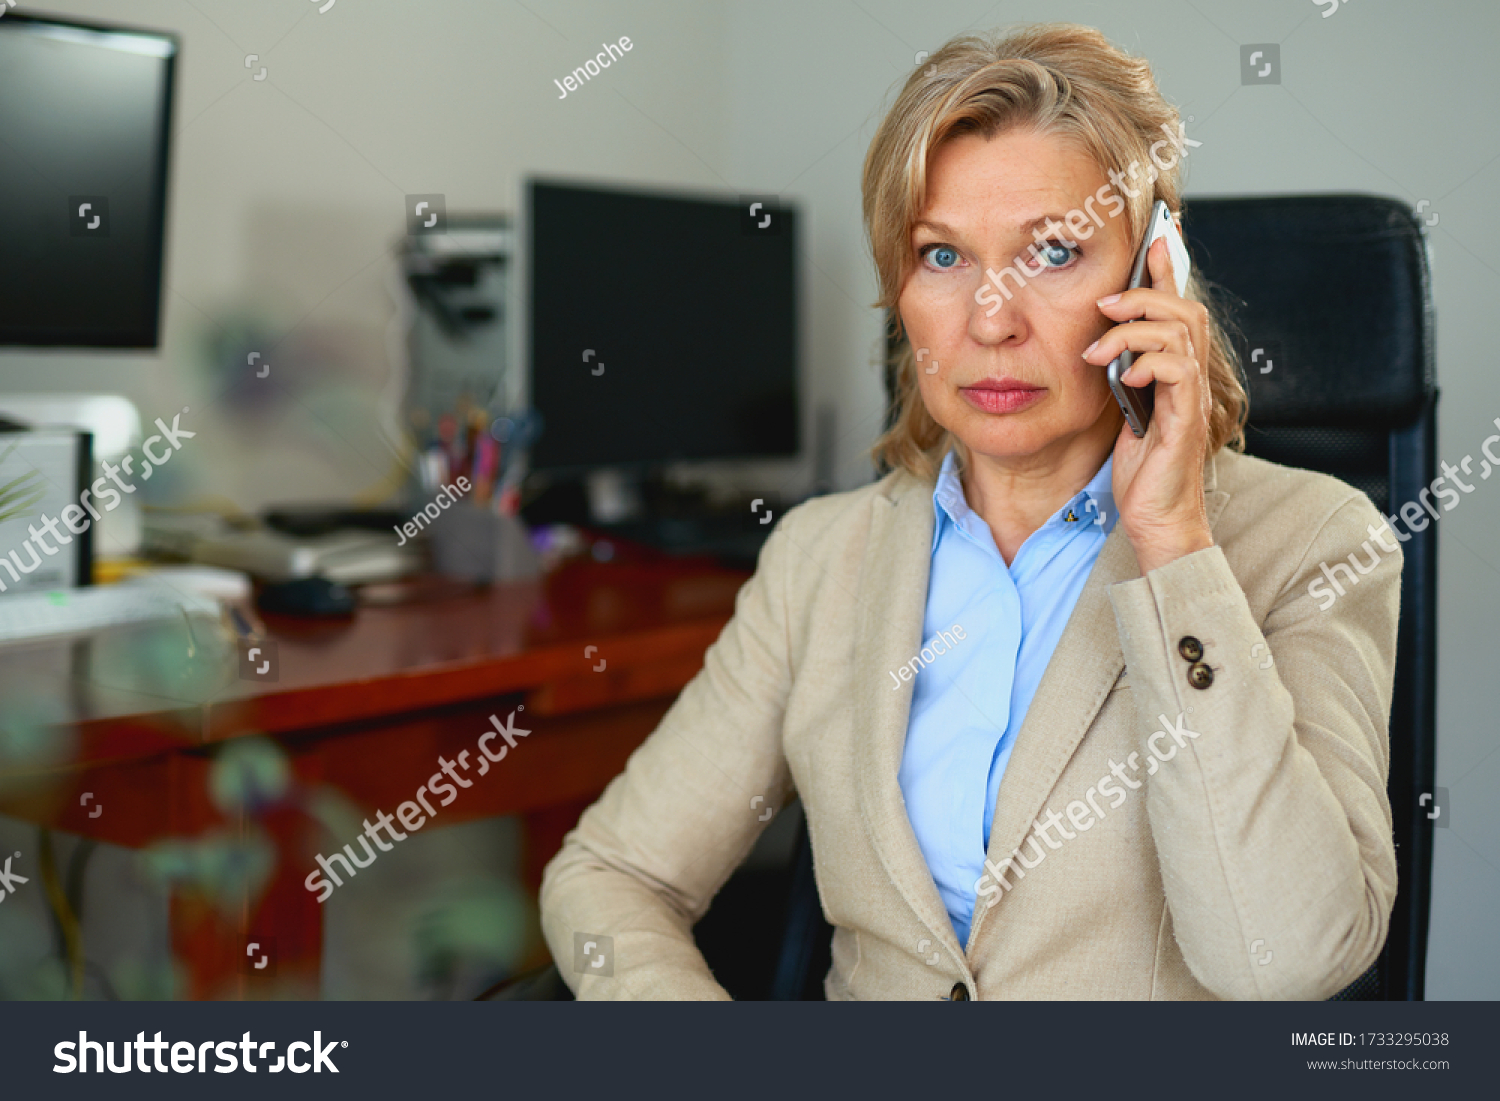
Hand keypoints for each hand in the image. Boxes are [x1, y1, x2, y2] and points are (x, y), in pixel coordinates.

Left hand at [1083, 235, 1214, 573]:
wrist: (1156, 519)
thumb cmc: (1139, 470)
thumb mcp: (1122, 409)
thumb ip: (1120, 374)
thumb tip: (1098, 342)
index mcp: (1175, 371)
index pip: (1178, 307)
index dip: (1171, 269)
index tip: (1159, 234)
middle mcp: (1190, 378)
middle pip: (1184, 310)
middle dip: (1144, 295)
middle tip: (1105, 304)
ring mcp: (1192, 398)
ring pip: (1180, 334)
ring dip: (1136, 330)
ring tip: (1101, 346)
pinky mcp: (1186, 420)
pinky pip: (1179, 372)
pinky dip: (1150, 364)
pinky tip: (1125, 376)